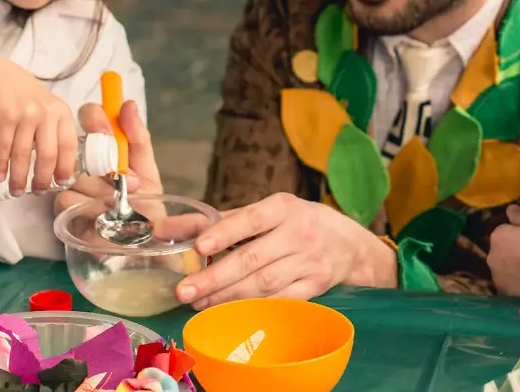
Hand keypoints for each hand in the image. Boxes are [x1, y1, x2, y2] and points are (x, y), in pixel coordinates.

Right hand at [0, 54, 78, 194]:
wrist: (0, 77)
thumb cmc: (27, 98)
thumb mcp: (49, 109)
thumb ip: (56, 132)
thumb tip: (60, 169)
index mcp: (62, 113)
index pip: (69, 145)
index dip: (66, 167)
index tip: (61, 182)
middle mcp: (47, 113)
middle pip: (48, 154)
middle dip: (42, 178)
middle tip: (37, 191)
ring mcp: (26, 114)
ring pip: (23, 154)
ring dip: (19, 177)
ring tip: (16, 190)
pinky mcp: (5, 116)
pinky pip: (4, 147)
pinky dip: (1, 165)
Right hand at [54, 98, 162, 215]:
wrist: (144, 242)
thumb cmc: (146, 204)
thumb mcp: (147, 169)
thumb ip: (138, 138)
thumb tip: (128, 104)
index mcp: (104, 148)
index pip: (89, 117)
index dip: (95, 119)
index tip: (108, 131)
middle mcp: (84, 162)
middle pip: (76, 143)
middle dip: (102, 161)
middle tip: (118, 175)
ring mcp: (71, 185)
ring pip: (75, 174)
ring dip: (102, 190)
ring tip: (119, 203)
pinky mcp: (63, 210)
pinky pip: (68, 198)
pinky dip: (90, 207)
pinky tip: (104, 216)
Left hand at [175, 193, 396, 308]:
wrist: (350, 244)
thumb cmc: (299, 222)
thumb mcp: (267, 211)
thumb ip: (220, 220)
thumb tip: (169, 227)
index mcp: (284, 207)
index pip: (250, 220)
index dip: (224, 233)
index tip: (199, 247)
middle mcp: (299, 233)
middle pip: (252, 259)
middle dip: (216, 277)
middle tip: (185, 290)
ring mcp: (309, 263)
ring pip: (263, 284)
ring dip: (228, 296)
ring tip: (199, 303)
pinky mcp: (315, 287)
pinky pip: (280, 302)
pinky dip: (254, 308)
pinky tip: (230, 312)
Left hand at [488, 206, 519, 301]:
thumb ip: (519, 215)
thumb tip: (509, 210)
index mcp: (497, 236)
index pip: (503, 232)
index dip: (518, 235)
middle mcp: (491, 256)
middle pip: (500, 252)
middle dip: (511, 252)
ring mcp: (496, 277)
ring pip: (503, 270)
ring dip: (511, 269)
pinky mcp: (505, 293)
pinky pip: (508, 285)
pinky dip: (515, 284)